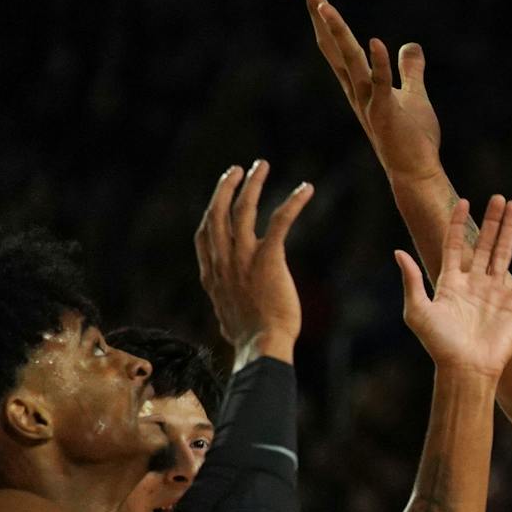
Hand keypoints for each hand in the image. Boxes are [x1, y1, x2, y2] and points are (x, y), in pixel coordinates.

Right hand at [196, 162, 310, 365]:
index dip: (211, 213)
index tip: (218, 198)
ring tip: (262, 165)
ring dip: (253, 184)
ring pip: (243, 210)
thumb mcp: (229, 319)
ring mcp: (242, 258)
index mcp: (212, 275)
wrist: (261, 346)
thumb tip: (229, 313)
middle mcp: (222, 261)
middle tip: (237, 170)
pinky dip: (293, 202)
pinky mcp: (268, 259)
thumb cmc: (251, 340)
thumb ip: (228, 304)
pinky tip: (306, 189)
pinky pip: (280, 221)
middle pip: (218, 213)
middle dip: (226, 188)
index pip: (204, 235)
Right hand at [302, 0, 442, 181]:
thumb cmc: (413, 138)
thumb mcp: (414, 95)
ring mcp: (369, 103)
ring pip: (350, 63)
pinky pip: (381, 86)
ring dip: (338, 34)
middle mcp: (358, 91)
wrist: (416, 172)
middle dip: (321, 16)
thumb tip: (411, 45)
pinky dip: (379, 64)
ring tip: (325, 5)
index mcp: (361, 85)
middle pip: (334, 47)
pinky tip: (375, 42)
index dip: (327, 21)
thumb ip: (409, 70)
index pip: (338, 47)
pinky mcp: (387, 115)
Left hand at [397, 196, 511, 379]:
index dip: (459, 224)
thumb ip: (411, 281)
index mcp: (450, 282)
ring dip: (510, 230)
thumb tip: (397, 252)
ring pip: (504, 253)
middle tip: (498, 198)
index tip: (464, 202)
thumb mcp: (418, 311)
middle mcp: (474, 283)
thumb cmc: (439, 344)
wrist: (467, 368)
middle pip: (483, 244)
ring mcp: (495, 292)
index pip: (456, 245)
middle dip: (491, 221)